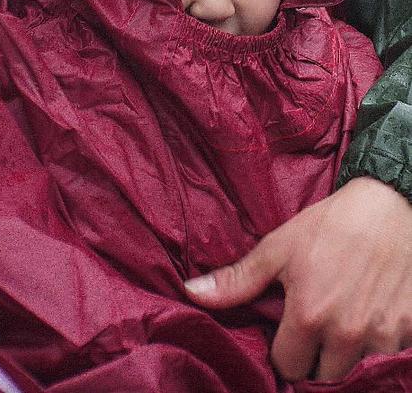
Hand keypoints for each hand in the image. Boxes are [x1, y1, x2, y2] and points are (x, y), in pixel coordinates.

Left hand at [184, 177, 411, 381]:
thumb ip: (238, 279)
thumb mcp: (279, 246)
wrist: (391, 206)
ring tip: (340, 318)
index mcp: (309, 316)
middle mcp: (347, 334)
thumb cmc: (331, 224)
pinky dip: (377, 343)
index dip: (283, 350)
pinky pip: (387, 355)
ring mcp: (382, 336)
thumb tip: (191, 294)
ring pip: (355, 368)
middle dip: (314, 356)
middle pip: (322, 375)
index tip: (286, 331)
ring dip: (346, 352)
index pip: (287, 366)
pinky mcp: (409, 331)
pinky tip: (368, 313)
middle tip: (313, 326)